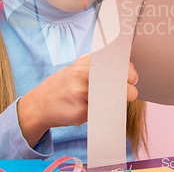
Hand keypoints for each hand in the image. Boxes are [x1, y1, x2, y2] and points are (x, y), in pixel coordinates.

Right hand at [17, 54, 138, 146]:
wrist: (40, 103)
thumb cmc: (66, 85)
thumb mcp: (80, 68)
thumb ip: (102, 68)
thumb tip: (131, 74)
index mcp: (85, 61)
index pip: (116, 62)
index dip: (129, 72)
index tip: (133, 78)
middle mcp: (82, 73)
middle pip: (117, 80)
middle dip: (128, 89)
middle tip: (129, 93)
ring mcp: (80, 92)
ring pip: (112, 98)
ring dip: (116, 102)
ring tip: (108, 101)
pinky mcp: (79, 111)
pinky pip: (102, 113)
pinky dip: (101, 113)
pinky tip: (90, 109)